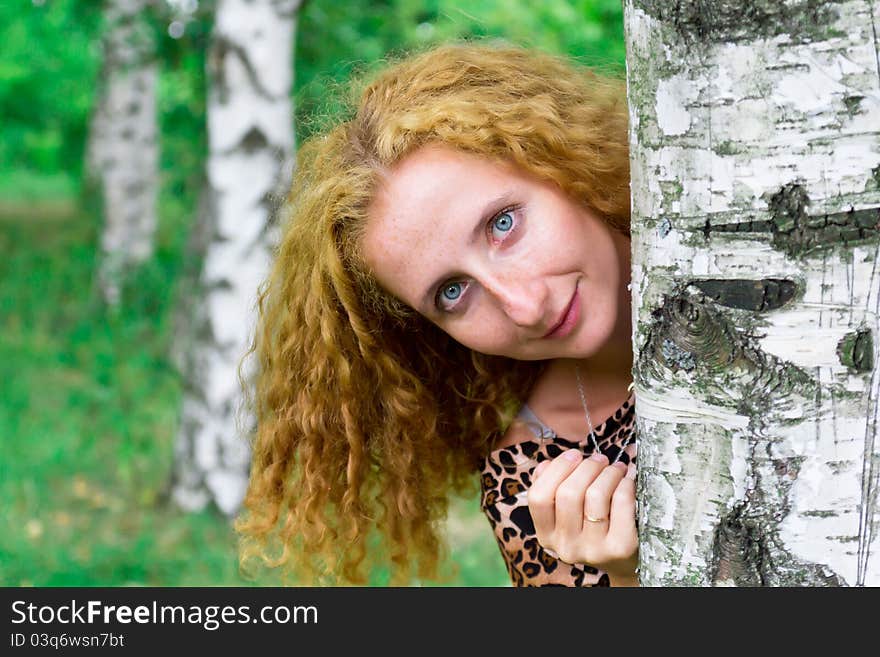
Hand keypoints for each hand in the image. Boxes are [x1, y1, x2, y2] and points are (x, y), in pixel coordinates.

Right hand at [528, 449, 637, 583]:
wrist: (624, 562)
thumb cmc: (593, 526)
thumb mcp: (566, 514)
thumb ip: (552, 489)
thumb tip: (546, 464)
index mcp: (546, 535)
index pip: (538, 497)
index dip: (556, 469)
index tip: (574, 454)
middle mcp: (565, 546)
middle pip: (567, 493)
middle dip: (586, 466)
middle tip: (600, 459)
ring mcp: (592, 550)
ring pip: (595, 495)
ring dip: (608, 472)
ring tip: (616, 468)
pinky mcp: (619, 547)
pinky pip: (621, 502)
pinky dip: (625, 483)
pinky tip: (627, 480)